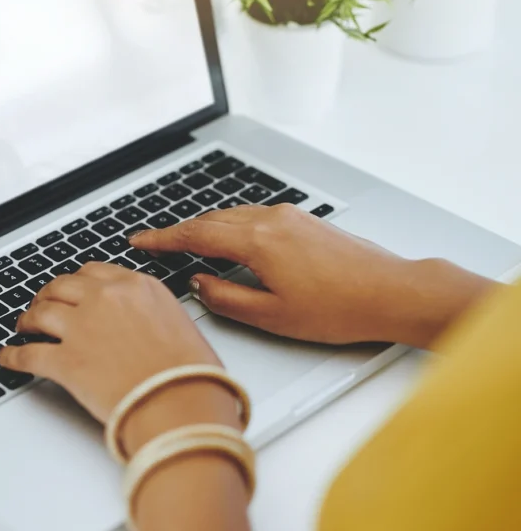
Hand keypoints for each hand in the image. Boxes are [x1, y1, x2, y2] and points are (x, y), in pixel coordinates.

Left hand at [0, 263, 240, 453]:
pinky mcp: (65, 360)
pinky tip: (7, 358)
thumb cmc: (191, 375)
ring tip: (23, 327)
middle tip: (42, 304)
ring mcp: (82, 326)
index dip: (76, 282)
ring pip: (40, 312)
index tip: (71, 289)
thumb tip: (145, 324)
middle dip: (48, 295)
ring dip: (27, 319)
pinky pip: (28, 354)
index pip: (95, 272)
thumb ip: (154, 314)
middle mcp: (107, 298)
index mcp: (138, 286)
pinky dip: (12, 356)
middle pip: (62, 286)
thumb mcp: (181, 326)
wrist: (183, 405)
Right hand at [129, 205, 495, 349]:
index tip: (140, 240)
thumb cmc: (340, 309)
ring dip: (205, 228)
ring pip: (232, 215)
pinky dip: (230, 226)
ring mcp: (289, 214)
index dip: (163, 238)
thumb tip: (199, 283)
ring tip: (186, 244)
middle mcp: (270, 218)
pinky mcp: (302, 219)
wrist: (392, 292)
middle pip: (211, 219)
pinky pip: (253, 215)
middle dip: (180, 231)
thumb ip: (226, 298)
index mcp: (258, 240)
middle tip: (156, 243)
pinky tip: (229, 241)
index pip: (196, 234)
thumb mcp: (273, 316)